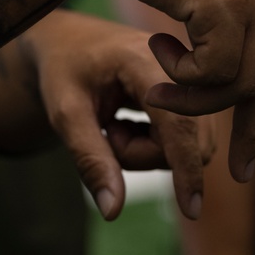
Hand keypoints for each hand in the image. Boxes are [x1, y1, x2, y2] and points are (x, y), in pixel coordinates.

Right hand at [0, 0, 254, 185]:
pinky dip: (183, 79)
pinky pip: (216, 71)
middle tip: (239, 169)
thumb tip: (246, 43)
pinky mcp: (233, 1)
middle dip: (253, 126)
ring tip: (159, 91)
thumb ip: (228, 4)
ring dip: (197, 99)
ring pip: (243, 80)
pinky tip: (154, 53)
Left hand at [0, 10, 214, 220]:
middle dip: (143, 155)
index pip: (178, 123)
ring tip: (115, 125)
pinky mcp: (190, 96)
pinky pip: (189, 141)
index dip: (185, 168)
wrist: (69, 42)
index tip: (191, 209)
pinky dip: (156, 146)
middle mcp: (178, 67)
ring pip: (190, 147)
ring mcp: (188, 82)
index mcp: (144, 60)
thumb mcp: (65, 115)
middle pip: (187, 142)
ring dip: (148, 152)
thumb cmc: (63, 71)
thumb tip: (112, 211)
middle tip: (106, 133)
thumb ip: (90, 159)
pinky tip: (129, 123)